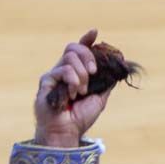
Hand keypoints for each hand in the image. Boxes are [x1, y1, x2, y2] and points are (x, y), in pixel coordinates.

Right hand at [33, 29, 110, 148]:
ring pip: (69, 57)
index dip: (86, 40)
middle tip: (94, 71)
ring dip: (82, 74)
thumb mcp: (100, 98)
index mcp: (76, 73)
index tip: (94, 32)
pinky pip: (62, 69)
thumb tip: (118, 69)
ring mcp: (54, 74)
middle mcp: (64, 70)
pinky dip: (72, 80)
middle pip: (73, 47)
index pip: (80, 50)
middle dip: (87, 56)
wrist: (67, 131)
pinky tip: (72, 93)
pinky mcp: (46, 80)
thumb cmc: (80, 117)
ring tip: (81, 91)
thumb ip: (106, 82)